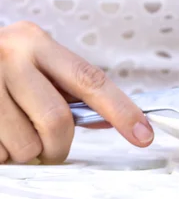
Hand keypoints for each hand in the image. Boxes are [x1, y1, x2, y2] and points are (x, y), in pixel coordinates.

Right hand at [0, 21, 152, 163]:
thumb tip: (111, 121)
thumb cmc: (0, 68)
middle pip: (56, 122)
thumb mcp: (34, 64)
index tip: (144, 135)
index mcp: (36, 42)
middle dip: (58, 148)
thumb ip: (68, 89)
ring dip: (25, 153)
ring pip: (23, 145)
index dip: (122, 111)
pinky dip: (2, 156)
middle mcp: (9, 55)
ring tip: (13, 135)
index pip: (90, 81)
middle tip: (51, 150)